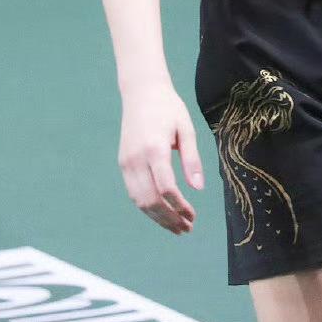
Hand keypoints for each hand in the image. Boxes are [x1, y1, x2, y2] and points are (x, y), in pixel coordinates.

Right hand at [118, 81, 204, 234]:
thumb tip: (198, 188)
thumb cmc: (168, 108)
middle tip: (187, 228)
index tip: (193, 216)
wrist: (141, 92)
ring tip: (177, 226)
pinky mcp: (123, 163)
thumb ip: (192, 159)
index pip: (165, 187)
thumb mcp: (186, 129)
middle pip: (150, 200)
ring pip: (139, 201)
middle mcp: (136, 159)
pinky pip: (134, 192)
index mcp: (154, 149)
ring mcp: (126, 162)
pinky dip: (147, 207)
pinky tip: (163, 212)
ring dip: (158, 217)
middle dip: (169, 219)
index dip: (179, 206)